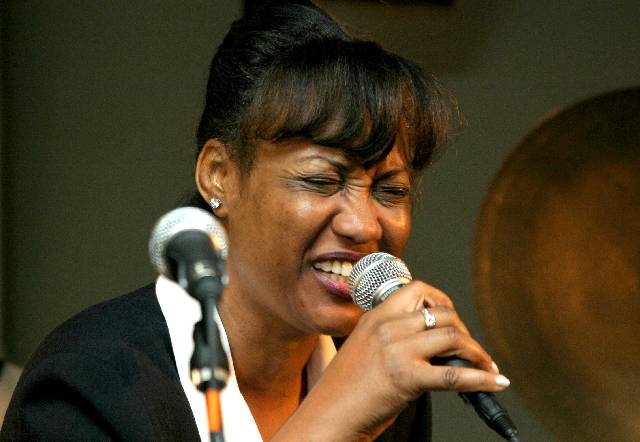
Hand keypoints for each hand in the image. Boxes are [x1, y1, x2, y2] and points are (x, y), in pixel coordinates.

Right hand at [274, 280, 508, 440]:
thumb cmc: (346, 388)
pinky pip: (454, 375)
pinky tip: (495, 383)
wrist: (328, 415)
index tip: (454, 321)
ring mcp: (396, 350)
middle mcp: (386, 326)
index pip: (418, 289)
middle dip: (464, 331)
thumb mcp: (366, 348)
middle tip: (470, 352)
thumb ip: (394, 337)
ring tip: (487, 367)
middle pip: (442, 313)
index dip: (443, 302)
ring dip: (478, 352)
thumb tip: (434, 344)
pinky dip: (482, 379)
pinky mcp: (405, 377)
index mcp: (375, 316)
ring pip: (453, 336)